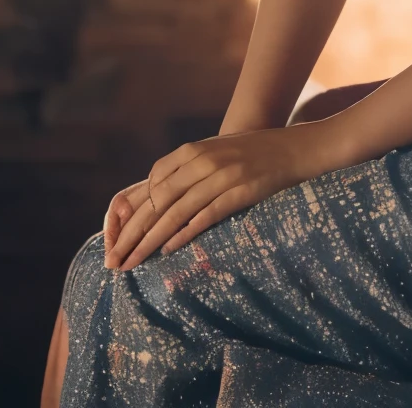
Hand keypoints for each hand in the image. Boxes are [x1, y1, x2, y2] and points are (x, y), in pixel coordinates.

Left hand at [103, 121, 337, 271]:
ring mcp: (223, 175)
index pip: (150, 183)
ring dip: (150, 241)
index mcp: (194, 150)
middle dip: (132, 233)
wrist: (298, 148)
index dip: (129, 214)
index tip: (114, 239)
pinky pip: (207, 214)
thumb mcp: (217, 153)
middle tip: (113, 261)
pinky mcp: (242, 191)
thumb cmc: (255, 154)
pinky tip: (169, 250)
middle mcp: (204, 160)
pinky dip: (185, 232)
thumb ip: (189, 171)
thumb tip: (155, 197)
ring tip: (132, 263)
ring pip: (176, 211)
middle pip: (157, 200)